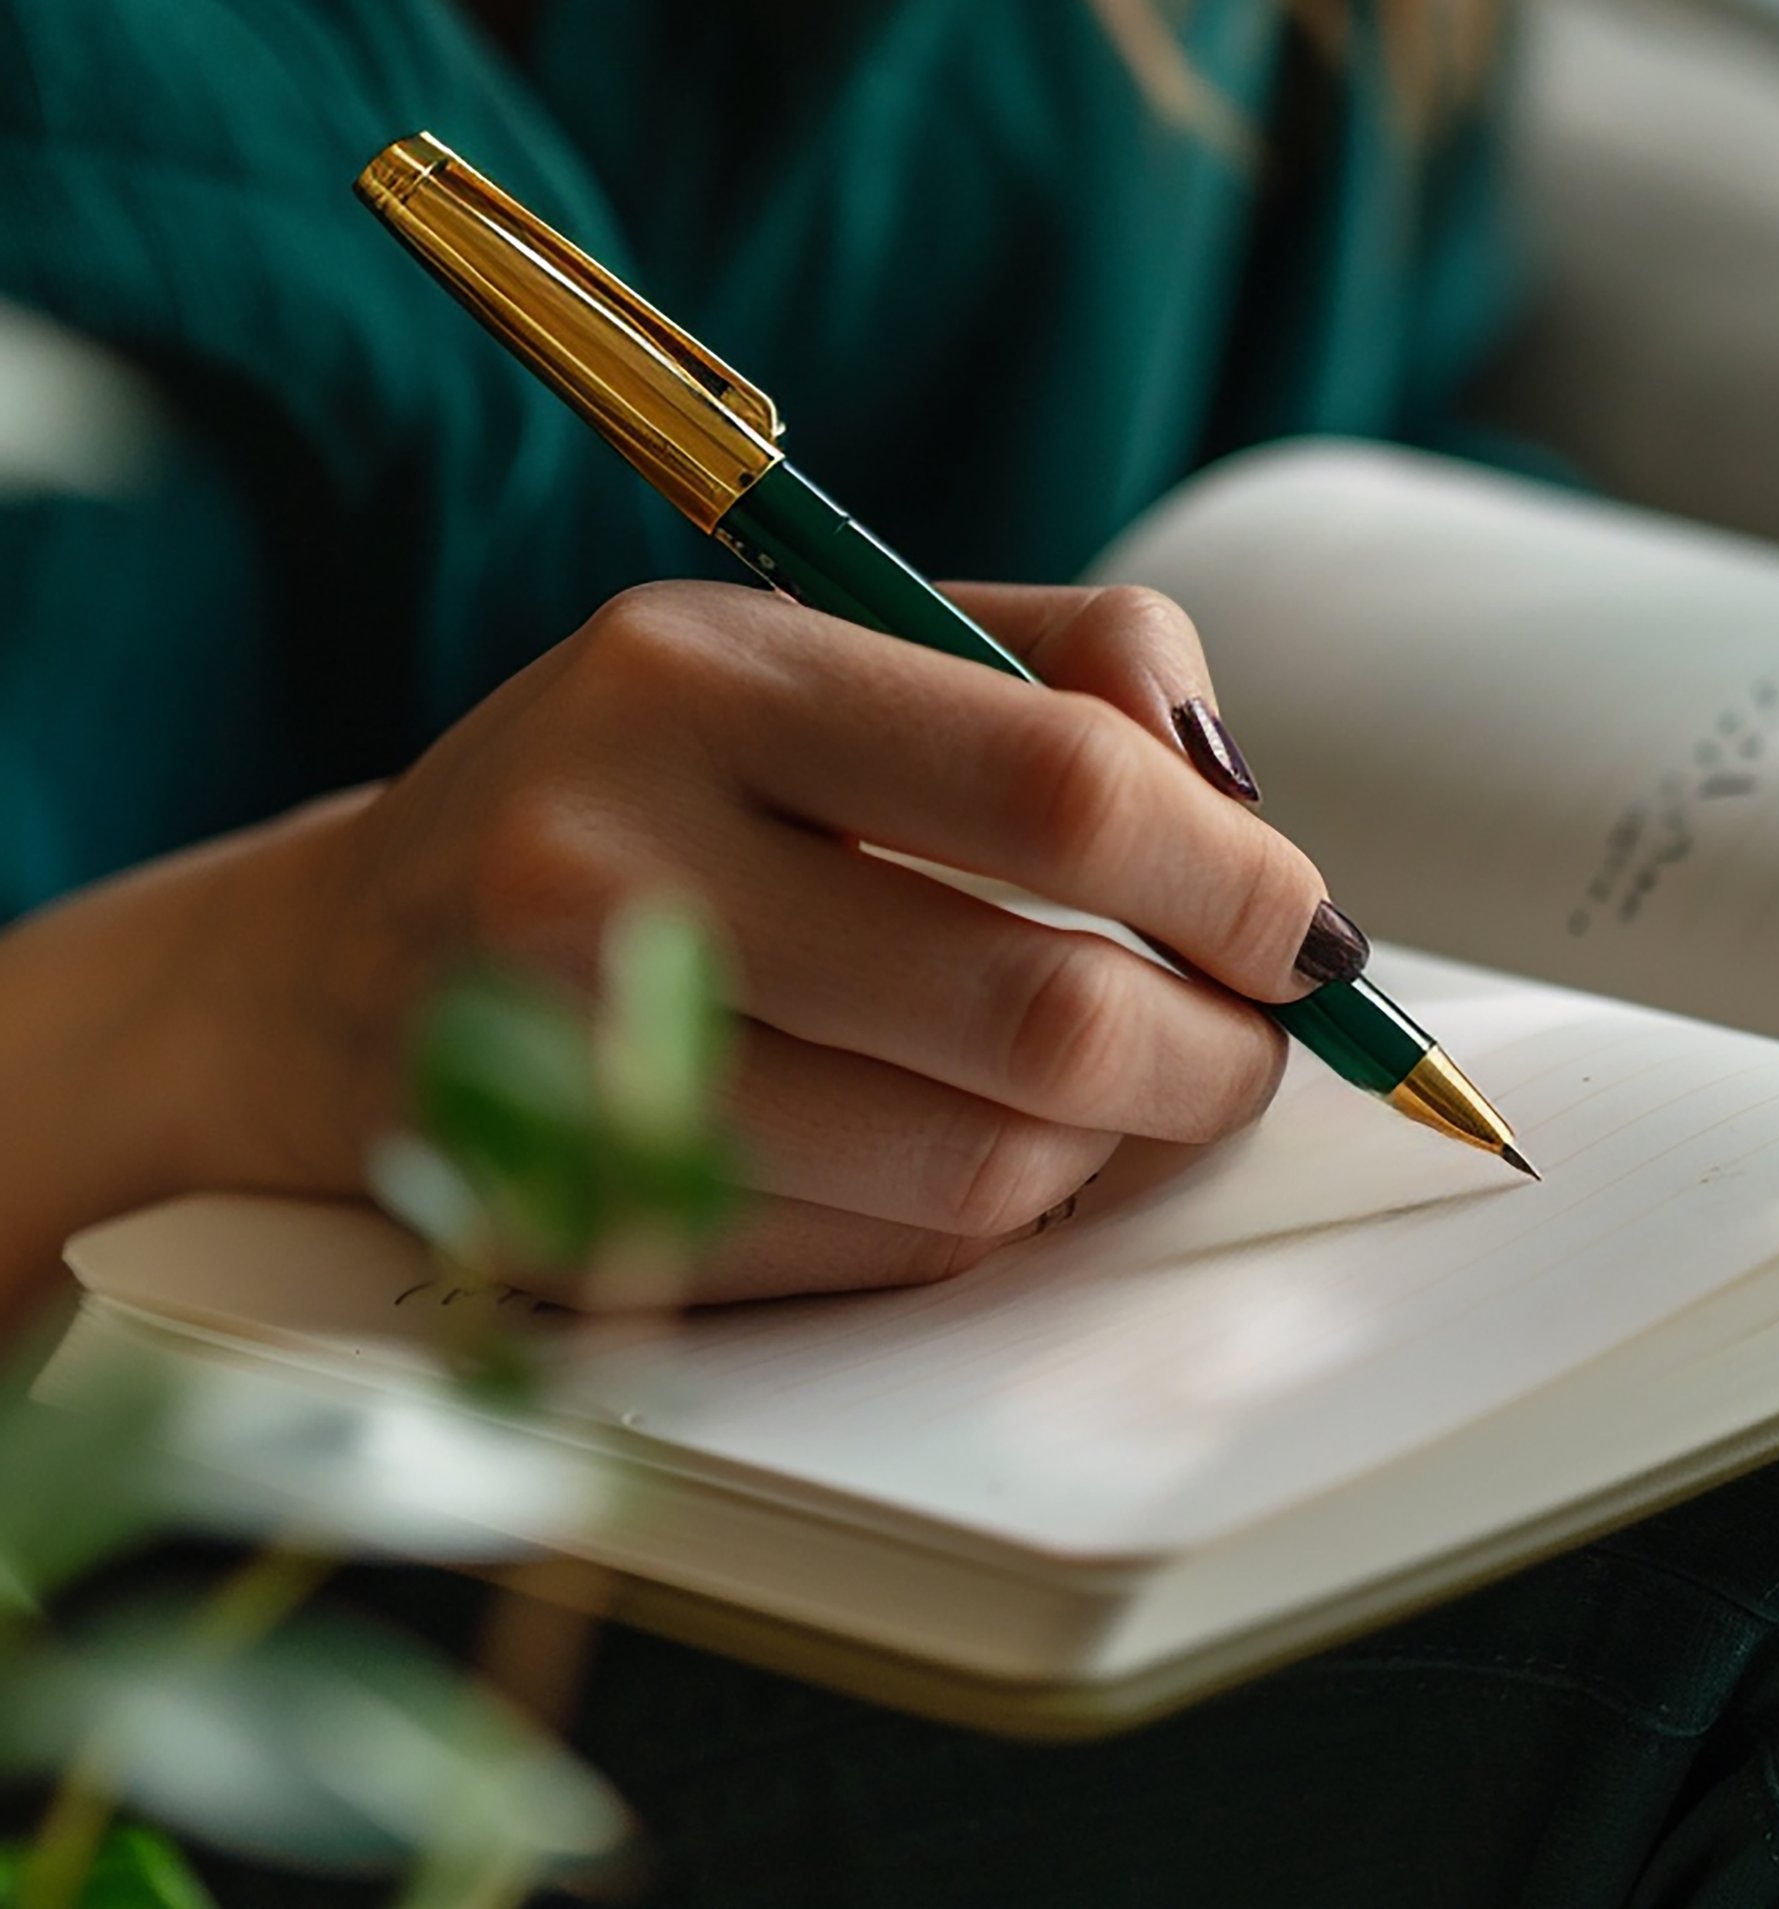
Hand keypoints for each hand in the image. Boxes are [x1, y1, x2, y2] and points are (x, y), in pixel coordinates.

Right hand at [6, 582, 1344, 1311]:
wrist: (341, 964)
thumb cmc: (652, 779)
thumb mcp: (824, 642)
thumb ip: (1065, 669)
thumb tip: (1246, 807)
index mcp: (698, 675)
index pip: (1056, 787)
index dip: (1232, 877)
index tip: (1307, 930)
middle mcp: (609, 861)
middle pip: (1038, 1012)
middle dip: (1211, 1051)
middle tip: (1252, 1042)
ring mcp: (575, 1067)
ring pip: (980, 1174)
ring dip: (1108, 1149)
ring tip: (1118, 1088)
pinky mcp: (577, 1231)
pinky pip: (883, 1266)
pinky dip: (986, 1219)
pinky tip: (980, 1144)